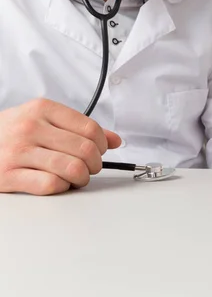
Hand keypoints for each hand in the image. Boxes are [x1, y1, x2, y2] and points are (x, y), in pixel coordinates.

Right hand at [0, 99, 121, 195]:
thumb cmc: (10, 133)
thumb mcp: (42, 119)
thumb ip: (79, 128)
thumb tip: (115, 140)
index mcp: (42, 109)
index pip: (90, 129)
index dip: (102, 145)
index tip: (99, 151)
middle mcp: (30, 127)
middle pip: (86, 150)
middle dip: (94, 164)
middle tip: (88, 167)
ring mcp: (18, 151)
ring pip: (73, 168)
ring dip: (81, 178)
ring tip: (76, 177)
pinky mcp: (8, 175)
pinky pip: (52, 184)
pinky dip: (62, 187)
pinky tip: (57, 183)